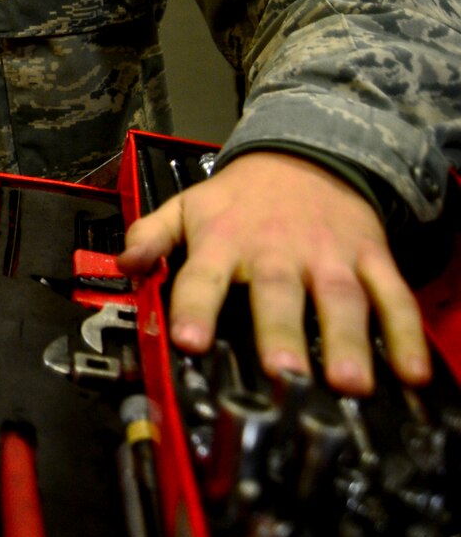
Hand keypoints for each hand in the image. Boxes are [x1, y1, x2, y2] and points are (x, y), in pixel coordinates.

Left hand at [117, 150, 429, 394]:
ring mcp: (328, 255)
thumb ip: (151, 237)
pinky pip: (392, 296)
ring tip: (348, 383)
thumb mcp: (186, 207)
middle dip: (278, 333)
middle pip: (276, 292)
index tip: (190, 341)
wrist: (304, 154)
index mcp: (224, 241)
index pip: (203, 277)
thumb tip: (122, 265)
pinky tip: (413, 371)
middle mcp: (276, 251)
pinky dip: (406, 332)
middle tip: (282, 375)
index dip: (194, 308)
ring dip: (345, 340)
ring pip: (338, 298)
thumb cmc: (241, 196)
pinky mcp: (370, 258)